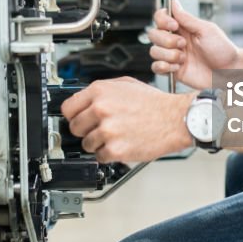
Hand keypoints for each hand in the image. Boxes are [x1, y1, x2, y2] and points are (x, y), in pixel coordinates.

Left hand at [60, 76, 193, 162]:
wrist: (175, 119)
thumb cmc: (154, 103)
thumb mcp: (125, 84)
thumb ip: (101, 91)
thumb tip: (84, 100)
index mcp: (100, 91)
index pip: (67, 108)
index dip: (74, 115)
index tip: (78, 119)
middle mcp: (101, 109)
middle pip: (74, 128)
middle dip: (85, 130)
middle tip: (100, 129)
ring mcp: (107, 130)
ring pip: (86, 144)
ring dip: (98, 143)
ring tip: (116, 136)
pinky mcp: (115, 149)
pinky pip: (99, 157)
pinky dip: (108, 155)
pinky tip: (121, 145)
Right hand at [148, 0, 239, 88]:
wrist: (229, 73)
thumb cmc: (223, 50)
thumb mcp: (206, 30)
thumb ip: (187, 18)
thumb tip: (174, 3)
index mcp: (183, 28)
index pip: (161, 18)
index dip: (163, 20)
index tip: (173, 25)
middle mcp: (175, 41)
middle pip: (153, 34)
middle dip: (166, 40)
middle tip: (183, 44)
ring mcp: (173, 56)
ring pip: (154, 51)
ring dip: (168, 55)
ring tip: (183, 58)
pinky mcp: (173, 71)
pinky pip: (156, 67)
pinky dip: (164, 67)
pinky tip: (177, 67)